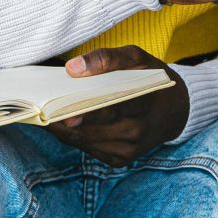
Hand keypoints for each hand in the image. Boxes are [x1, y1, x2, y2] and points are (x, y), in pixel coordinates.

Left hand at [45, 46, 188, 165]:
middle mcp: (136, 131)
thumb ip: (107, 58)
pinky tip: (66, 125)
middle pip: (92, 130)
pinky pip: (89, 150)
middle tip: (41, 112)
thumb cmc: (152, 78)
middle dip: (64, 122)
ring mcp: (128, 149)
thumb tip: (73, 68)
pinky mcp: (121, 160)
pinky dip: (75, 138)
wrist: (176, 110)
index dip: (85, 113)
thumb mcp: (137, 58)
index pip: (111, 109)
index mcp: (144, 103)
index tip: (60, 114)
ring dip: (64, 131)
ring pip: (85, 142)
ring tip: (47, 115)